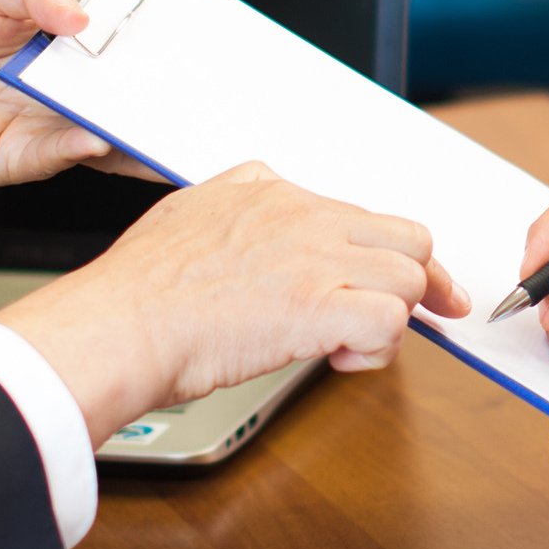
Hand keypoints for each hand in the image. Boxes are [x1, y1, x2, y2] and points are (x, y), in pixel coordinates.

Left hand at [0, 0, 155, 215]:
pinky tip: (98, 134)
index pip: (108, 38)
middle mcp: (48, 85)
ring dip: (132, 124)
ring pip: (99, 126)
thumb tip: (82, 13)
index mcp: (45, 39)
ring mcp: (35, 123)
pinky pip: (57, 154)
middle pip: (114, 87)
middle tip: (189, 77)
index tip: (176, 29)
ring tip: (163, 115)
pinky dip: (82, 145)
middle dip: (153, 85)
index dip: (141, 35)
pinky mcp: (13, 158)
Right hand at [0, 162, 468, 439]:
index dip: (388, 257)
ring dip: (392, 320)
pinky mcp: (319, 306)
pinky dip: (379, 349)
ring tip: (348, 346)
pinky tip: (342, 360)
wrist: (119, 324)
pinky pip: (391, 321)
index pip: (365, 215)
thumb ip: (235, 196)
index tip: (411, 283)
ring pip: (410, 278)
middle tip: (428, 318)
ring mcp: (315, 258)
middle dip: (421, 284)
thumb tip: (257, 189)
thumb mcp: (189, 209)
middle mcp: (304, 216)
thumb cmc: (140, 289)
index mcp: (275, 193)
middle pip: (409, 238)